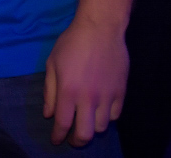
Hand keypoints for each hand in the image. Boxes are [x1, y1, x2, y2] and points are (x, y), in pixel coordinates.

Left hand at [43, 17, 127, 146]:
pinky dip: (106, 118)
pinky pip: (115, 116)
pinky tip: (100, 111)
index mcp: (68, 91)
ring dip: (92, 128)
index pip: (63, 124)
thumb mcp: (52, 64)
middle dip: (77, 141)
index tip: (56, 141)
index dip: (58, 136)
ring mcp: (107, 96)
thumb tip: (49, 115)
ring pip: (101, 127)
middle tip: (72, 139)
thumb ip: (50, 92)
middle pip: (85, 134)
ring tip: (86, 121)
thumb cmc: (71, 44)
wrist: (100, 29)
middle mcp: (88, 98)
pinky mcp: (121, 92)